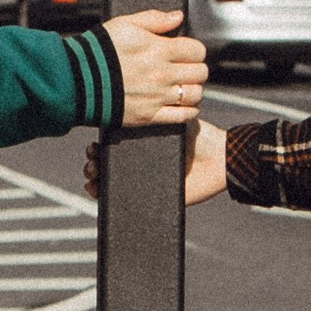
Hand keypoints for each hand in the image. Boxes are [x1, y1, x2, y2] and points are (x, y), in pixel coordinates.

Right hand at [82, 120, 232, 204]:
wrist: (219, 159)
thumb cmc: (199, 137)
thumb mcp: (174, 121)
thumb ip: (159, 114)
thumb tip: (134, 107)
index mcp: (143, 146)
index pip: (112, 149)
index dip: (97, 149)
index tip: (91, 147)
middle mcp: (141, 164)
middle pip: (107, 167)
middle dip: (92, 164)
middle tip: (92, 162)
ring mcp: (145, 182)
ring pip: (111, 185)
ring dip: (95, 182)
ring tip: (92, 175)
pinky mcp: (154, 198)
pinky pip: (128, 203)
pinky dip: (109, 200)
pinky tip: (99, 193)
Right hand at [104, 9, 207, 125]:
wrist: (78, 81)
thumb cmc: (98, 51)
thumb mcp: (125, 24)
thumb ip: (155, 19)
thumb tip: (177, 17)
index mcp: (159, 49)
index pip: (197, 50)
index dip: (194, 49)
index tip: (187, 51)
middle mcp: (162, 74)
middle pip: (200, 72)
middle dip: (195, 68)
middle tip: (186, 68)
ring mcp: (157, 97)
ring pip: (195, 94)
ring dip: (194, 89)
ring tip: (184, 85)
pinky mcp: (150, 116)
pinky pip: (183, 116)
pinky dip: (189, 111)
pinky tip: (182, 104)